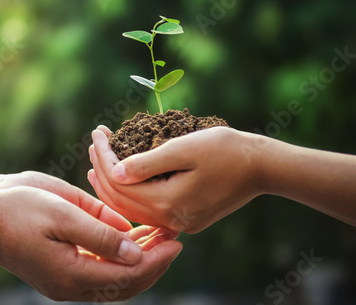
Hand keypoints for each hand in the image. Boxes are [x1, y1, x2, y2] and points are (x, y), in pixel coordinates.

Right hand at [0, 182, 181, 301]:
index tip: (176, 240)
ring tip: (160, 237)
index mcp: (72, 274)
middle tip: (174, 237)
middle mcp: (71, 286)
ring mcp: (65, 282)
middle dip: (154, 262)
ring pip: (114, 280)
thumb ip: (99, 233)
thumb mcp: (62, 214)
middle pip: (125, 284)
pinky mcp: (61, 272)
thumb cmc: (18, 209)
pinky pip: (100, 271)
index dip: (156, 259)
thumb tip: (135, 251)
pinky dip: (120, 257)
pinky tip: (132, 238)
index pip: (127, 276)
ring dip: (140, 261)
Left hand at [88, 125, 261, 233]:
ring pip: (133, 208)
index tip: (97, 132)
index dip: (103, 157)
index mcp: (168, 203)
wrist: (261, 167)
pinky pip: (149, 209)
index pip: (120, 183)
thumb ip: (147, 163)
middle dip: (102, 171)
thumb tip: (114, 172)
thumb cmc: (225, 150)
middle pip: (121, 200)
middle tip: (94, 144)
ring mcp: (179, 223)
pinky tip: (125, 179)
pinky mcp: (187, 219)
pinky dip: (131, 193)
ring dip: (113, 184)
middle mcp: (171, 220)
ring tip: (99, 164)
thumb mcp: (184, 149)